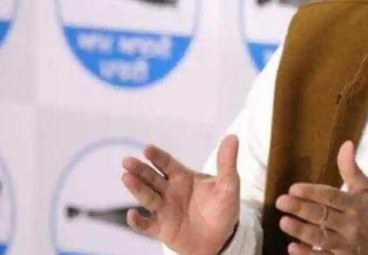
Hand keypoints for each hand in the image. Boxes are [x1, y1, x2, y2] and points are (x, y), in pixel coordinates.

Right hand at [121, 134, 240, 254]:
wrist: (221, 238)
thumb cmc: (222, 207)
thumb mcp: (228, 184)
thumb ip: (227, 162)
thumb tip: (232, 137)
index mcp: (183, 177)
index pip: (167, 164)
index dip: (157, 157)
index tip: (147, 149)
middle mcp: (170, 191)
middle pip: (152, 178)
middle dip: (140, 170)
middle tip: (127, 161)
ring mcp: (164, 210)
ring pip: (147, 198)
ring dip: (137, 189)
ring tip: (126, 178)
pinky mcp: (162, 229)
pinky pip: (146, 225)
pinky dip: (138, 222)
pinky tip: (132, 215)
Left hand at [276, 141, 367, 254]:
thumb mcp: (366, 192)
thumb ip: (352, 170)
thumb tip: (346, 144)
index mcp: (356, 206)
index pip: (332, 197)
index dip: (313, 192)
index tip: (294, 188)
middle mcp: (352, 225)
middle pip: (323, 216)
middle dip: (301, 208)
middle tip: (281, 201)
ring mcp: (346, 246)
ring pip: (321, 238)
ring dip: (301, 231)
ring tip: (283, 222)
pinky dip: (307, 254)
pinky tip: (292, 248)